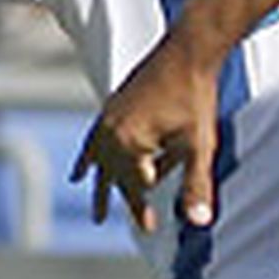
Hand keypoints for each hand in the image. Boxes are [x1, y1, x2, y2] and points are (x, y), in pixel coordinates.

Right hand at [70, 30, 219, 232]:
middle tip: (141, 224)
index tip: (149, 227)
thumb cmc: (195, 96)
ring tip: (99, 214)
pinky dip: (88, 160)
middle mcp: (111, 131)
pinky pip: (93, 141)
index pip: (134, 188)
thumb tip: (199, 221)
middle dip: (128, 201)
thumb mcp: (198, 145)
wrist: (187, 51)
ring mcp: (108, 118)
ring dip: (103, 186)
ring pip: (101, 162)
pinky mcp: (111, 106)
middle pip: (116, 177)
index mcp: (129, 143)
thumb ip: (195, 185)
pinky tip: (79, 173)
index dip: (142, 210)